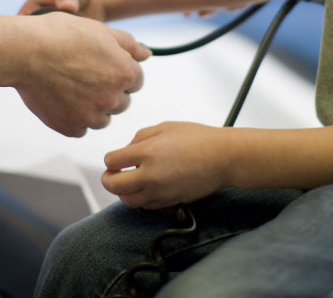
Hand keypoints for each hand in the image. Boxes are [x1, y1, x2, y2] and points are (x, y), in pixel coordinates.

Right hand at [15, 12, 149, 136]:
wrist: (24, 52)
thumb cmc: (60, 35)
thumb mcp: (100, 30)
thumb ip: (129, 45)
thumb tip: (148, 54)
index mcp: (124, 73)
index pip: (136, 80)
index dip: (119, 70)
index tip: (100, 65)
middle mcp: (112, 98)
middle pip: (121, 101)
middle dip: (109, 90)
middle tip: (84, 75)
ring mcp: (91, 116)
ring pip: (102, 118)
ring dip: (93, 107)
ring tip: (71, 87)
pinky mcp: (70, 127)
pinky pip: (81, 128)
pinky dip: (74, 118)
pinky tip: (61, 99)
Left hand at [101, 122, 231, 208]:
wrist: (223, 158)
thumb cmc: (198, 138)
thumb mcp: (165, 127)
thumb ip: (140, 137)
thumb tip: (127, 149)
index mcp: (147, 152)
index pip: (112, 161)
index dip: (111, 159)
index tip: (115, 158)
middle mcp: (150, 175)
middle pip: (114, 186)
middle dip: (109, 179)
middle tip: (112, 174)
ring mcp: (160, 191)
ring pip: (128, 201)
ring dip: (123, 192)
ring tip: (128, 182)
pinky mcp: (170, 201)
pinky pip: (146, 206)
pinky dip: (140, 199)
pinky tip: (146, 188)